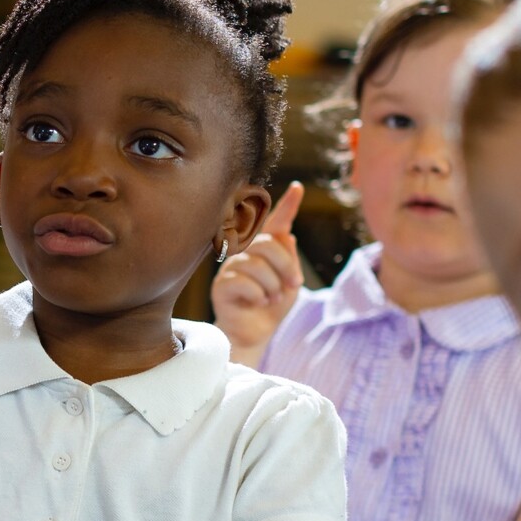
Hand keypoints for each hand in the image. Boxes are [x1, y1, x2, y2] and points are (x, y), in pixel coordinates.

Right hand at [211, 182, 305, 358]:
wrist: (255, 333)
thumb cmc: (272, 305)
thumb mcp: (289, 282)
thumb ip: (289, 258)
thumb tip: (287, 236)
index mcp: (264, 249)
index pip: (276, 223)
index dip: (288, 205)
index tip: (299, 188)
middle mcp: (245, 252)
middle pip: (268, 243)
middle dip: (286, 265)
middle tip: (294, 285)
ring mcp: (231, 267)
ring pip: (257, 265)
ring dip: (273, 285)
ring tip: (273, 298)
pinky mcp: (221, 286)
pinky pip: (244, 283)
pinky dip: (259, 296)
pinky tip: (257, 302)